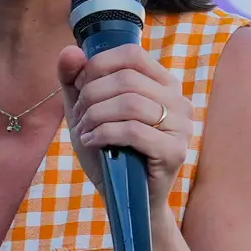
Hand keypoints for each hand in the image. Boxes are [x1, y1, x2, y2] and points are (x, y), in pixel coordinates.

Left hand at [58, 43, 196, 209]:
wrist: (127, 199)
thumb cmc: (110, 150)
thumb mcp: (86, 111)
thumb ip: (74, 80)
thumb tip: (70, 50)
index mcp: (162, 83)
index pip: (132, 54)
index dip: (99, 65)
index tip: (80, 87)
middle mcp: (178, 100)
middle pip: (126, 78)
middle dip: (91, 95)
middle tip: (79, 116)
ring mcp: (181, 126)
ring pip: (129, 102)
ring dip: (95, 115)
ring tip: (84, 130)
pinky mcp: (175, 151)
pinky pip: (133, 131)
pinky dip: (104, 134)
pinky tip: (92, 142)